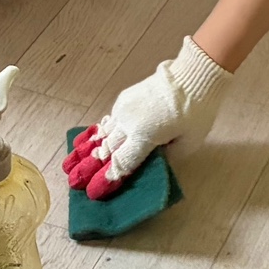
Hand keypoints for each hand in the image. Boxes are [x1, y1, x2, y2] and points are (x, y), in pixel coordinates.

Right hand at [62, 37, 228, 199]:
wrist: (192, 75)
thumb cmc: (197, 111)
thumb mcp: (188, 142)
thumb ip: (166, 157)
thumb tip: (150, 163)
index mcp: (143, 137)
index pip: (121, 164)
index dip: (107, 180)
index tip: (94, 193)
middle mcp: (128, 124)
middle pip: (106, 151)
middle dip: (90, 168)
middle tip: (74, 183)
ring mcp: (123, 109)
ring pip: (103, 135)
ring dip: (89, 150)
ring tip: (71, 164)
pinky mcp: (124, 99)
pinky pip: (109, 121)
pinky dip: (99, 133)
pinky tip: (91, 140)